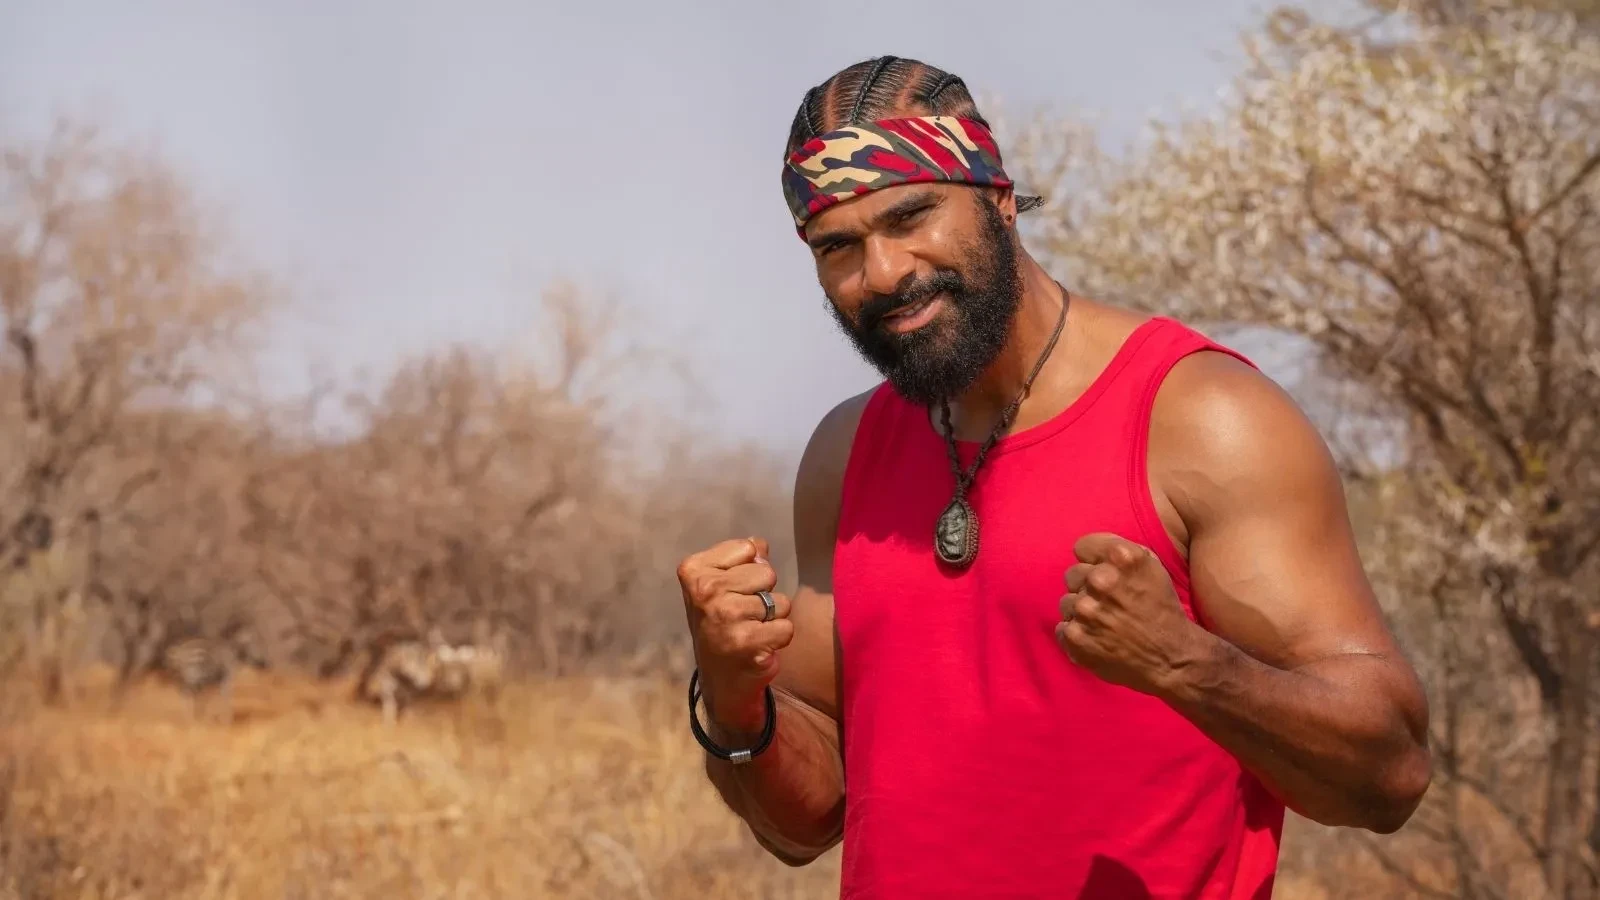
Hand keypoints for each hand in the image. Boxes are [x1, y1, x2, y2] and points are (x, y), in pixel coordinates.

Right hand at [678, 536, 794, 733]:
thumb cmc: (723, 623)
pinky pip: (787, 626)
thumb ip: (742, 559)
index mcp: (694, 570)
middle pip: (767, 572)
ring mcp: (725, 617)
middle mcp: (706, 591)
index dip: (747, 570)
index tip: (731, 591)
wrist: (720, 679)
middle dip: (763, 593)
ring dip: (772, 618)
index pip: (748, 547)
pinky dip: (779, 637)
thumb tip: (760, 546)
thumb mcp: (721, 584)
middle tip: (742, 615)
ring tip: (750, 630)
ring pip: (780, 600)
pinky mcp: (747, 642)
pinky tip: (759, 646)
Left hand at [1056, 532, 1212, 696]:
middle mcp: (1101, 580)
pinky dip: (1078, 635)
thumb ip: (1118, 551)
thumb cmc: (1162, 609)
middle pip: (1072, 574)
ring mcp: (1085, 610)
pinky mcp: (1074, 636)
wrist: (1171, 658)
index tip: (1104, 573)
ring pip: (1067, 602)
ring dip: (1082, 612)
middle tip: (1109, 604)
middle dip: (1087, 587)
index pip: (1082, 547)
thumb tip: (1088, 551)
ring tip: (1106, 624)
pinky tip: (1098, 640)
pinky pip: (1063, 628)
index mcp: (1121, 557)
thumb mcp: (1151, 567)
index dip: (1093, 561)